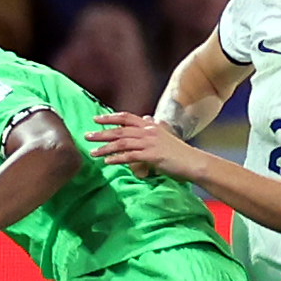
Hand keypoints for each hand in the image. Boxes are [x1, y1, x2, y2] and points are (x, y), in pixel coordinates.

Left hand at [85, 112, 206, 179]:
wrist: (193, 162)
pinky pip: (130, 156)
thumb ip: (153, 127)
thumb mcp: (165, 135)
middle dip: (101, 133)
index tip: (96, 119)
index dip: (110, 118)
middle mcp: (148, 131)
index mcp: (150, 125)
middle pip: (120, 130)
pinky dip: (117, 159)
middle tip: (87, 136)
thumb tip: (146, 118)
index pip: (126, 117)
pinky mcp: (152, 156)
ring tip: (93, 152)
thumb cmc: (179, 152)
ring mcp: (150, 143)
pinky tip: (107, 162)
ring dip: (105, 148)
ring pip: (122, 143)